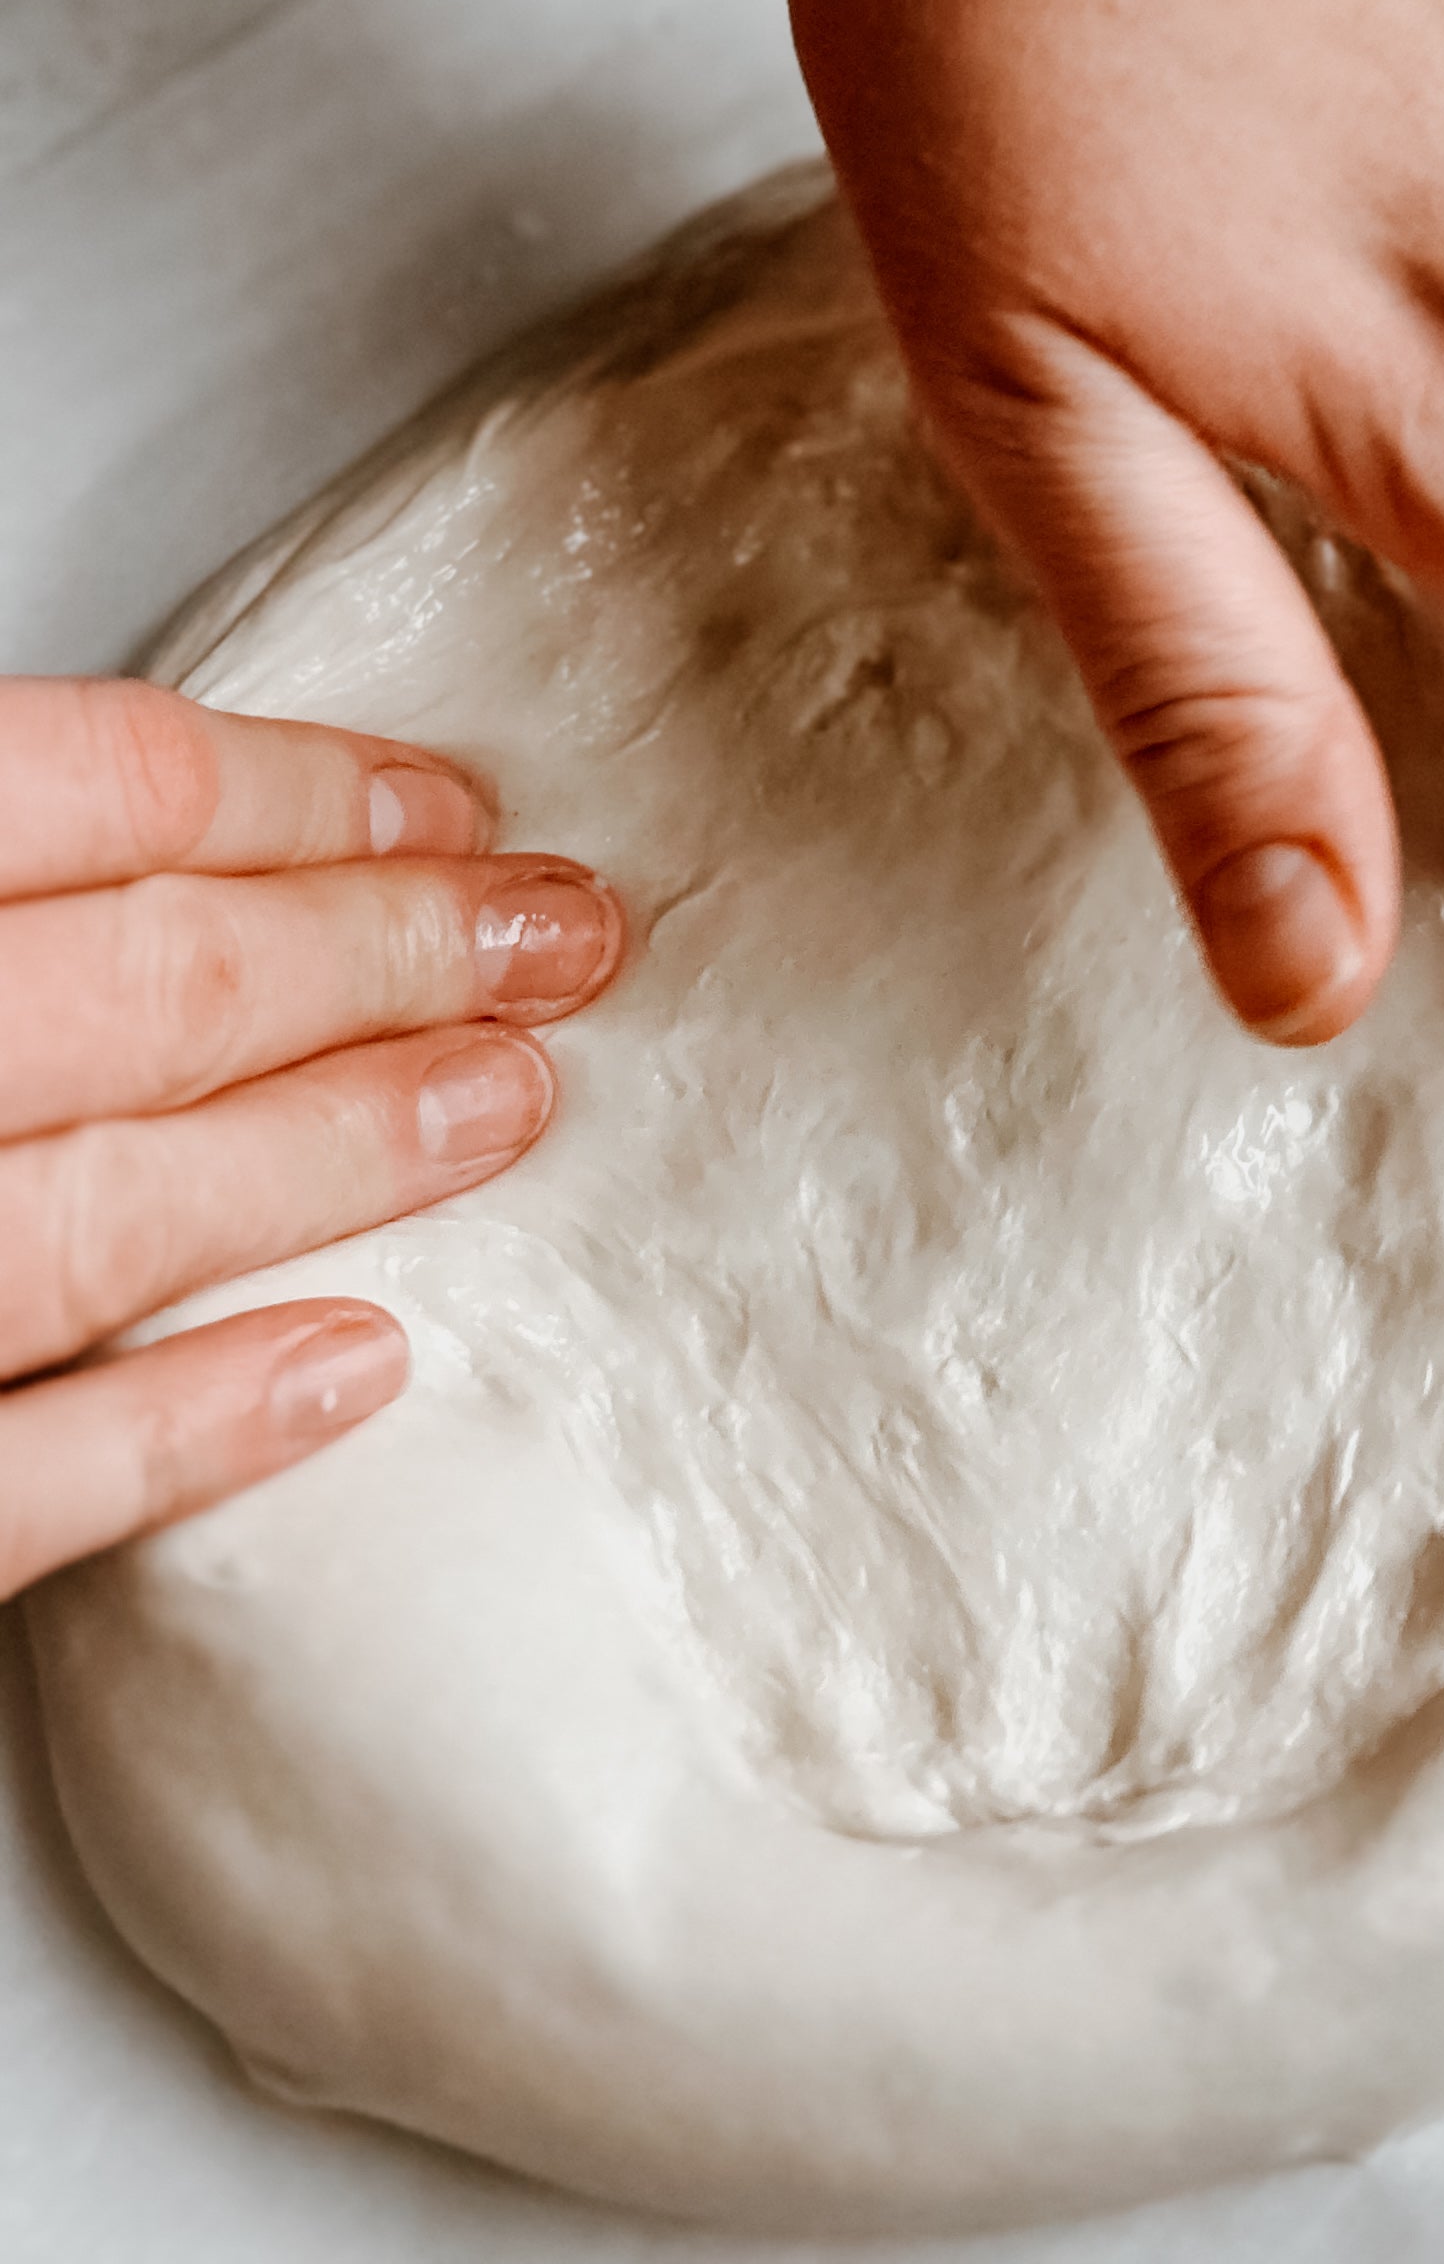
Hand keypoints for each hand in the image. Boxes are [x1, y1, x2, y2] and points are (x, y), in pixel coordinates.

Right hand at [0, 676, 622, 1600]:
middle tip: (563, 939)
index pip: (102, 792)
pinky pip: (4, 1476)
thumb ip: (18, 860)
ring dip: (333, 1151)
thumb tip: (204, 840)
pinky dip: (182, 1426)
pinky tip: (355, 1371)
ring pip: (103, 1216)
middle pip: (147, 988)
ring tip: (513, 1103)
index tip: (449, 808)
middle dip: (382, 955)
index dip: (298, 794)